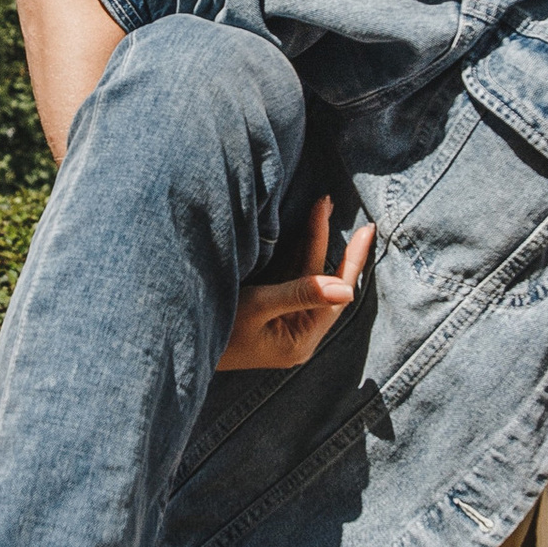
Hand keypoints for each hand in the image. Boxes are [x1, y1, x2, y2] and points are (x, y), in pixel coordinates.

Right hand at [218, 197, 375, 370]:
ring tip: (320, 207)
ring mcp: (283, 323)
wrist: (180, 342)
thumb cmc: (217, 329)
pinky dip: (296, 253)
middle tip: (331, 203)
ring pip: (307, 277)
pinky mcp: (269, 313)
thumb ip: (301, 293)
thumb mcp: (258, 307)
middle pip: (323, 282)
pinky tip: (302, 230)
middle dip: (328, 242)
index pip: (337, 293)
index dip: (352, 259)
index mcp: (301, 340)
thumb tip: (348, 290)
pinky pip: (290, 279)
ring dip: (312, 243)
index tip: (367, 229)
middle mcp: (297, 333)